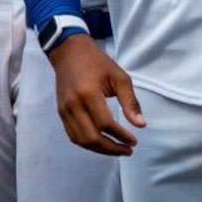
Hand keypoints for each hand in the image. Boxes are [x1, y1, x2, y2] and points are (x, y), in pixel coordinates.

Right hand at [50, 36, 143, 155]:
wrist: (69, 52)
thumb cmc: (96, 62)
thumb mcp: (119, 77)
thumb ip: (130, 101)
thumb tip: (140, 124)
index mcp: (88, 93)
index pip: (105, 124)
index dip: (121, 136)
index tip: (133, 141)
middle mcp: (73, 104)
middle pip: (91, 137)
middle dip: (111, 149)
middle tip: (127, 150)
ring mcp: (64, 110)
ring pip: (81, 140)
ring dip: (100, 149)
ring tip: (116, 150)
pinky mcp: (61, 112)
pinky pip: (73, 135)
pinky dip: (87, 143)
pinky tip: (101, 143)